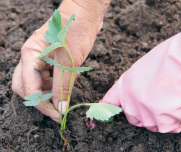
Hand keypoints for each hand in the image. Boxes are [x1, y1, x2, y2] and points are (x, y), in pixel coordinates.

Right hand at [12, 0, 110, 121]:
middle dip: (42, 100)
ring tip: (67, 90)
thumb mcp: (69, 61)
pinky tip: (70, 81)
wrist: (85, 14)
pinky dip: (59, 84)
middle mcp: (32, 58)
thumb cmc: (76, 31)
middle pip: (28, 87)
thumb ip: (63, 87)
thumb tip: (60, 109)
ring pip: (40, 84)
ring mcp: (41, 59)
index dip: (42, 104)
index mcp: (30, 55)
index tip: (58, 115)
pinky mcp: (52, 60)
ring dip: (52, 92)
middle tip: (59, 109)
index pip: (28, 88)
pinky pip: (51, 78)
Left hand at [100, 14, 180, 132]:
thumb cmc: (171, 58)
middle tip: (156, 100)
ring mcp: (148, 114)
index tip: (99, 112)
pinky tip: (177, 106)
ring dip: (157, 116)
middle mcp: (133, 102)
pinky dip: (171, 120)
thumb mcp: (145, 67)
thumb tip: (139, 94)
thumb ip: (138, 84)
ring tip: (170, 100)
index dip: (105, 108)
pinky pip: (164, 127)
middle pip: (132, 117)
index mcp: (126, 86)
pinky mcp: (164, 123)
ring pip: (148, 123)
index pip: (110, 101)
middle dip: (141, 112)